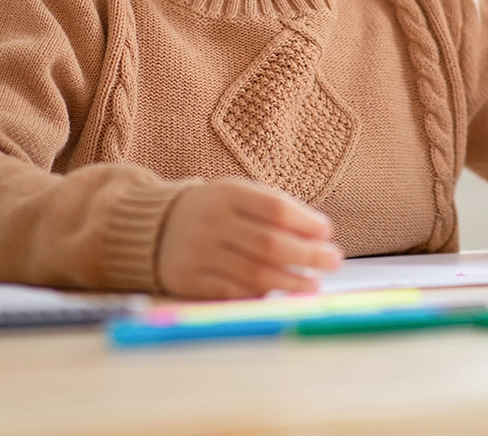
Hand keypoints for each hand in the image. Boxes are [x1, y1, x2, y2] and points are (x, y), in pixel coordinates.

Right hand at [156, 179, 342, 298]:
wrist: (154, 228)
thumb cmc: (213, 210)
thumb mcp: (237, 195)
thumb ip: (274, 208)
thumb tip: (318, 234)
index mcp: (226, 194)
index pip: (275, 209)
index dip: (306, 222)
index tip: (327, 232)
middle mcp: (212, 222)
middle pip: (270, 244)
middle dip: (308, 256)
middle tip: (333, 260)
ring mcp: (200, 253)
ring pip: (256, 272)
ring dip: (292, 281)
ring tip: (313, 283)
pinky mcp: (191, 280)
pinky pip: (234, 292)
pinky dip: (261, 293)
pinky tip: (280, 291)